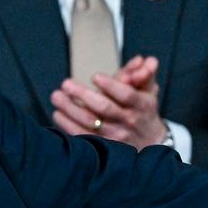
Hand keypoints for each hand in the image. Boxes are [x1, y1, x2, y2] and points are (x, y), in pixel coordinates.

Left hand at [50, 56, 168, 145]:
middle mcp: (128, 121)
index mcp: (141, 105)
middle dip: (83, 95)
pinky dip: (68, 125)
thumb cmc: (143, 110)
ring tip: (57, 96)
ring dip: (70, 109)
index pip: (127, 95)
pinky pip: (83, 136)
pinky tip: (58, 113)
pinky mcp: (104, 147)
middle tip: (66, 83)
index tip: (95, 76)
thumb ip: (143, 73)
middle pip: (104, 108)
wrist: (150, 142)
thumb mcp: (148, 90)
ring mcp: (116, 136)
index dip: (111, 86)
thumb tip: (144, 60)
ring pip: (90, 123)